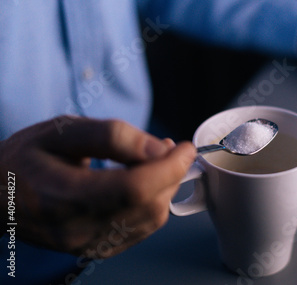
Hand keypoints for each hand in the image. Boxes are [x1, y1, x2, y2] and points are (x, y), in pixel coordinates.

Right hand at [0, 116, 195, 257]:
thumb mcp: (62, 131)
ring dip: (165, 188)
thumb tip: (160, 148)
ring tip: (157, 161)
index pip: (134, 188)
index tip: (184, 146)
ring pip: (151, 220)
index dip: (169, 167)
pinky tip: (145, 183)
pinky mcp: (95, 250)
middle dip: (171, 174)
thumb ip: (112, 136)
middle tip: (169, 148)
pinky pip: (141, 229)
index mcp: (62, 195)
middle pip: (148, 205)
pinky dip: (153, 203)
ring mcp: (86, 245)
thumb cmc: (27, 157)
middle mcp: (76, 229)